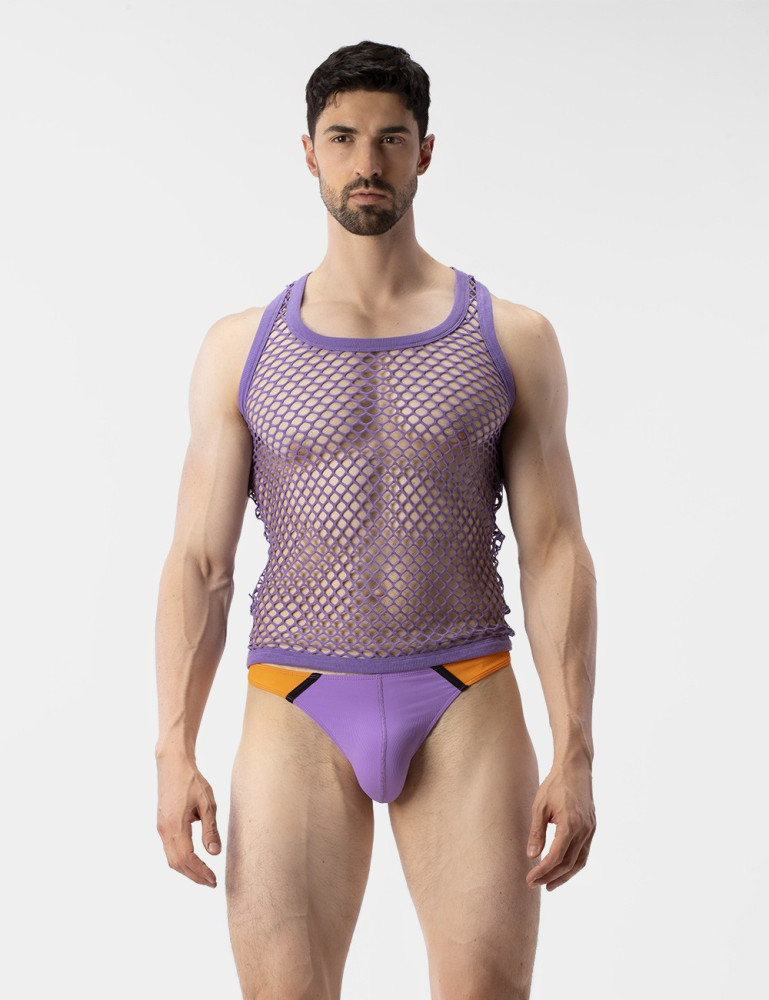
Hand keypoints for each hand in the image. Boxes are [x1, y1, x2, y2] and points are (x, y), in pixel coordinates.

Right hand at [156, 754, 221, 886]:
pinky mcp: (162, 824)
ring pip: (171, 858)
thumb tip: (214, 854)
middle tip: (211, 883)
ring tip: (204, 875)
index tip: (213, 880)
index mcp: (175, 826)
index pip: (187, 858)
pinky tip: (193, 860)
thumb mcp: (207, 803)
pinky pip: (169, 849)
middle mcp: (164, 831)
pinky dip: (181, 860)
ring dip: (187, 870)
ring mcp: (161, 828)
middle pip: (177, 864)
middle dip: (194, 876)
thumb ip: (210, 829)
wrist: (172, 764)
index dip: (200, 872)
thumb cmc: (191, 781)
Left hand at [525, 759, 595, 890]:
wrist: (575, 768)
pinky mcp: (592, 828)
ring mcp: (590, 830)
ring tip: (549, 884)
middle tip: (534, 883)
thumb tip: (532, 856)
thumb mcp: (540, 806)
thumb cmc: (555, 785)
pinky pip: (584, 853)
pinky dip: (573, 865)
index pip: (556, 857)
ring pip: (579, 862)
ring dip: (564, 876)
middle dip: (550, 876)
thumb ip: (537, 832)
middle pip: (567, 864)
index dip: (542, 871)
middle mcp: (584, 831)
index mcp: (570, 825)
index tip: (530, 879)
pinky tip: (562, 869)